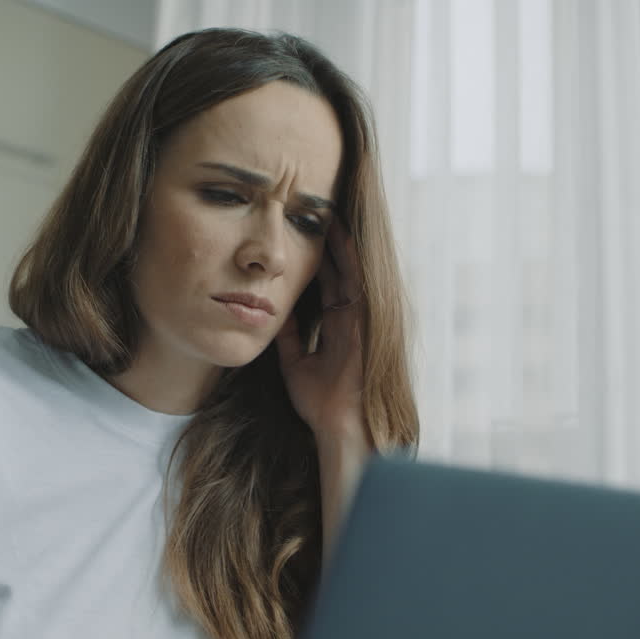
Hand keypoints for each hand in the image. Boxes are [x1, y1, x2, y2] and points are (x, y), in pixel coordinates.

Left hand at [276, 218, 370, 445]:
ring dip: (340, 243)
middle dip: (329, 246)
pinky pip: (356, 279)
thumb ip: (290, 340)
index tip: (305, 241)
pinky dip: (348, 256)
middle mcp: (352, 318)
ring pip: (350, 270)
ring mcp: (361, 317)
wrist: (340, 424)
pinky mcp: (365, 318)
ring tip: (327, 214)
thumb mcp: (296, 364)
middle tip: (315, 216)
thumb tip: (274, 316)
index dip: (318, 264)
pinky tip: (339, 234)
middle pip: (340, 273)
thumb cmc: (321, 403)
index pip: (328, 287)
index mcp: (338, 329)